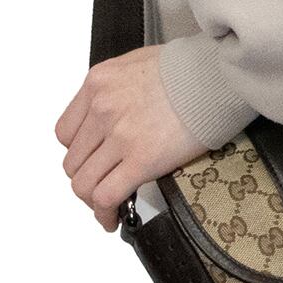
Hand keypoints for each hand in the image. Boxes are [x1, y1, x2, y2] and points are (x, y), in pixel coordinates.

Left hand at [55, 47, 205, 231]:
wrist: (217, 75)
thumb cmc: (190, 68)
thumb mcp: (138, 64)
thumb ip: (117, 88)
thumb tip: (118, 110)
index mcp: (99, 83)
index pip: (66, 132)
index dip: (78, 152)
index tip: (91, 160)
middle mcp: (102, 108)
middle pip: (74, 160)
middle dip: (86, 177)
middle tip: (102, 185)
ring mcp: (120, 136)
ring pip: (84, 183)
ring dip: (92, 200)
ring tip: (106, 208)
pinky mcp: (142, 160)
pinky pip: (106, 196)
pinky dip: (104, 213)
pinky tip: (113, 218)